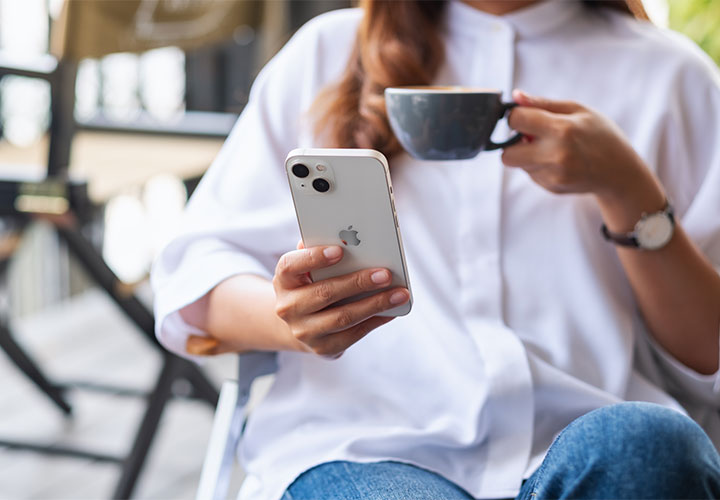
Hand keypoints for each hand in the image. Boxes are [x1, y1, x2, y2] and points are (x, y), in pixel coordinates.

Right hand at [272, 242, 409, 358]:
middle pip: (324, 293)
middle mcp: (288, 307)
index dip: (313, 258)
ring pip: (343, 317)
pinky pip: (353, 334)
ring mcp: (304, 331)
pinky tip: (392, 310)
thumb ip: (320, 253)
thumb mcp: (308, 269)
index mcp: (283, 280)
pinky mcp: (323, 348)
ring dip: (374, 304)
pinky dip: (375, 321)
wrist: (300, 324)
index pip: (291, 266)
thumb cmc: (311, 285)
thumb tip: (345, 239)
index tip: (339, 250)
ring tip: (399, 294)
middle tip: (385, 274)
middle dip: (358, 282)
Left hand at [503, 90, 663, 203]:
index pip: (516, 121)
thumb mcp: (578, 110)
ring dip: (528, 154)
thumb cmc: (600, 135)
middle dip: (513, 143)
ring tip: (554, 148)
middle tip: (532, 136)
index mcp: (562, 129)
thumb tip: (515, 96)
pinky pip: (530, 174)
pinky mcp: (551, 187)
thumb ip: (543, 103)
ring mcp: (553, 175)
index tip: (525, 117)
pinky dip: (539, 166)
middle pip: (507, 154)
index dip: (516, 116)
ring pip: (518, 164)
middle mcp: (555, 155)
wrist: (620, 172)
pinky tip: (559, 162)